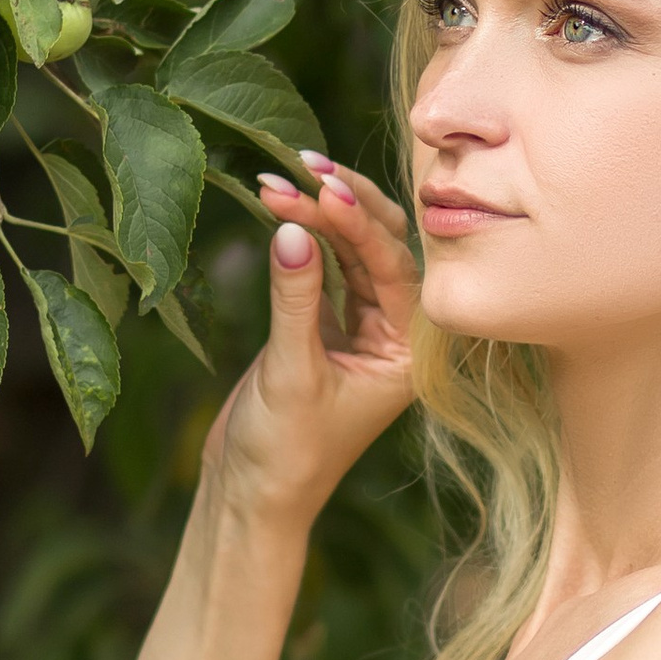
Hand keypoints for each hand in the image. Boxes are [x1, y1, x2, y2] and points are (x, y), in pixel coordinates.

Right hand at [207, 153, 418, 529]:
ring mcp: (363, 325)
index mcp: (410, 351)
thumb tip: (291, 229)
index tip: (321, 188)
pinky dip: (301, 236)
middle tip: (299, 165)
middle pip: (381, 246)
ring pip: (350, 250)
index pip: (393, 267)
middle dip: (340, 204)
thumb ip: (296, 300)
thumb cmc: (284, 451)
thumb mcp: (291, 373)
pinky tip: (276, 204)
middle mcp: (396, 332)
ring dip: (314, 214)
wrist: (251, 494)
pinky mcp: (326, 322)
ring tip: (274, 179)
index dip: (359, 223)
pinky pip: (324, 264)